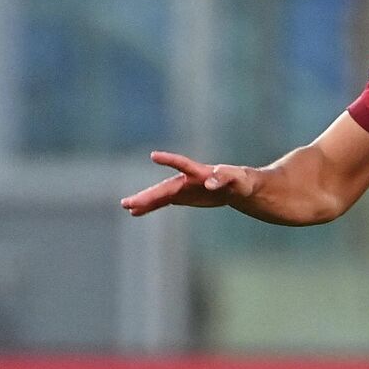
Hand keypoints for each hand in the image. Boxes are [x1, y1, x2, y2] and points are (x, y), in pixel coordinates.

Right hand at [120, 151, 257, 215]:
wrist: (239, 186)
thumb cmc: (241, 180)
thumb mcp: (238, 180)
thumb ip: (225, 178)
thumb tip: (211, 183)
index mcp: (200, 172)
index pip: (183, 164)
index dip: (170, 160)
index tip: (154, 156)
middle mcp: (186, 179)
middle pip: (165, 187)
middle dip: (148, 195)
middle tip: (128, 203)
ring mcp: (182, 188)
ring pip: (160, 195)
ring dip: (144, 201)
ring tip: (126, 206)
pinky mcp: (182, 197)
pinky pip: (163, 202)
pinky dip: (150, 207)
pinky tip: (135, 212)